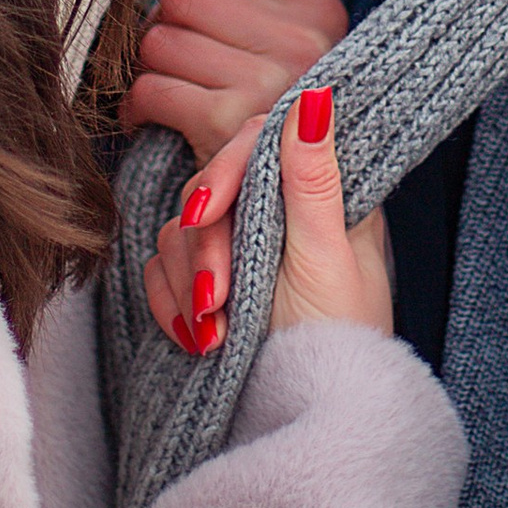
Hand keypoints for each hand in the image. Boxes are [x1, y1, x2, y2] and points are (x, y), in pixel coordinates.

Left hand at [122, 0, 347, 164]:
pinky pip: (149, 88)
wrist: (292, 214)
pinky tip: (151, 118)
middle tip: (175, 54)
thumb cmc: (278, 118)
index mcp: (320, 8)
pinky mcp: (228, 121)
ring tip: (170, 90)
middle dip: (165, 26)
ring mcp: (269, 80)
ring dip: (150, 70)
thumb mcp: (285, 40)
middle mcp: (303, 39)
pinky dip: (137, 107)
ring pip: (158, 40)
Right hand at [143, 80, 392, 354]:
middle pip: (208, 193)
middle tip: (218, 302)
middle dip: (206, 250)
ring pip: (178, 233)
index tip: (205, 216)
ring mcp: (240, 247)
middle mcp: (276, 212)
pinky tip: (196, 339)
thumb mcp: (329, 257)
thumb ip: (313, 179)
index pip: (254, 146)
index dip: (221, 175)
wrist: (323, 410)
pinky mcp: (210, 281)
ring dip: (189, 285)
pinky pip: (164, 270)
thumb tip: (316, 97)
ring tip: (213, 334)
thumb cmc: (342, 337)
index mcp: (319, 193)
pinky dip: (171, 303)